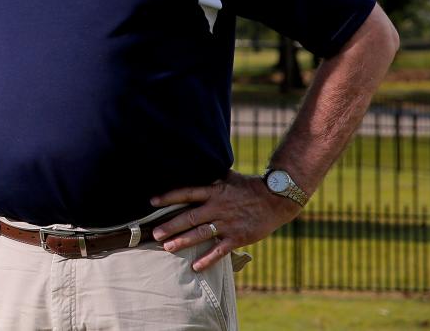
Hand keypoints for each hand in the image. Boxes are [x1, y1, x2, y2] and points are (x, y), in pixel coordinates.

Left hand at [150, 170, 302, 270]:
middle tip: (154, 234)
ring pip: (201, 234)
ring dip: (183, 241)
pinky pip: (220, 251)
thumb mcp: (228, 176)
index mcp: (214, 191)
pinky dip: (208, 259)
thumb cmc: (249, 186)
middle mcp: (218, 208)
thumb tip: (193, 163)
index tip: (152, 202)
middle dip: (170, 226)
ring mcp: (227, 224)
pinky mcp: (238, 237)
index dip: (169, 197)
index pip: (187, 193)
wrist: (276, 199)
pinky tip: (195, 266)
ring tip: (167, 247)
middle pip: (190, 217)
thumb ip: (210, 176)